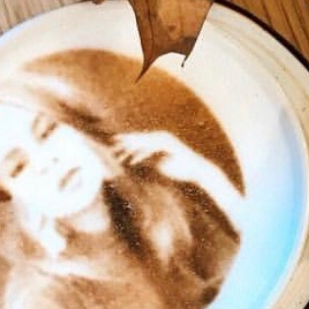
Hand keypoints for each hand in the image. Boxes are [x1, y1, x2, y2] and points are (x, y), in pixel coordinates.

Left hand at [113, 131, 244, 227]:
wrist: (197, 171)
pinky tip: (132, 161)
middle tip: (110, 144)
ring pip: (144, 142)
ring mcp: (166, 141)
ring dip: (131, 148)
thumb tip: (133, 163)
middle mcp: (162, 137)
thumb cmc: (179, 169)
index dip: (126, 142)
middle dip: (125, 141)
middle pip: (140, 138)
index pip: (140, 140)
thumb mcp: (159, 165)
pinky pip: (152, 149)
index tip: (112, 146)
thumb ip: (148, 161)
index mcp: (159, 141)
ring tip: (118, 153)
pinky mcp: (170, 146)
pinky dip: (142, 154)